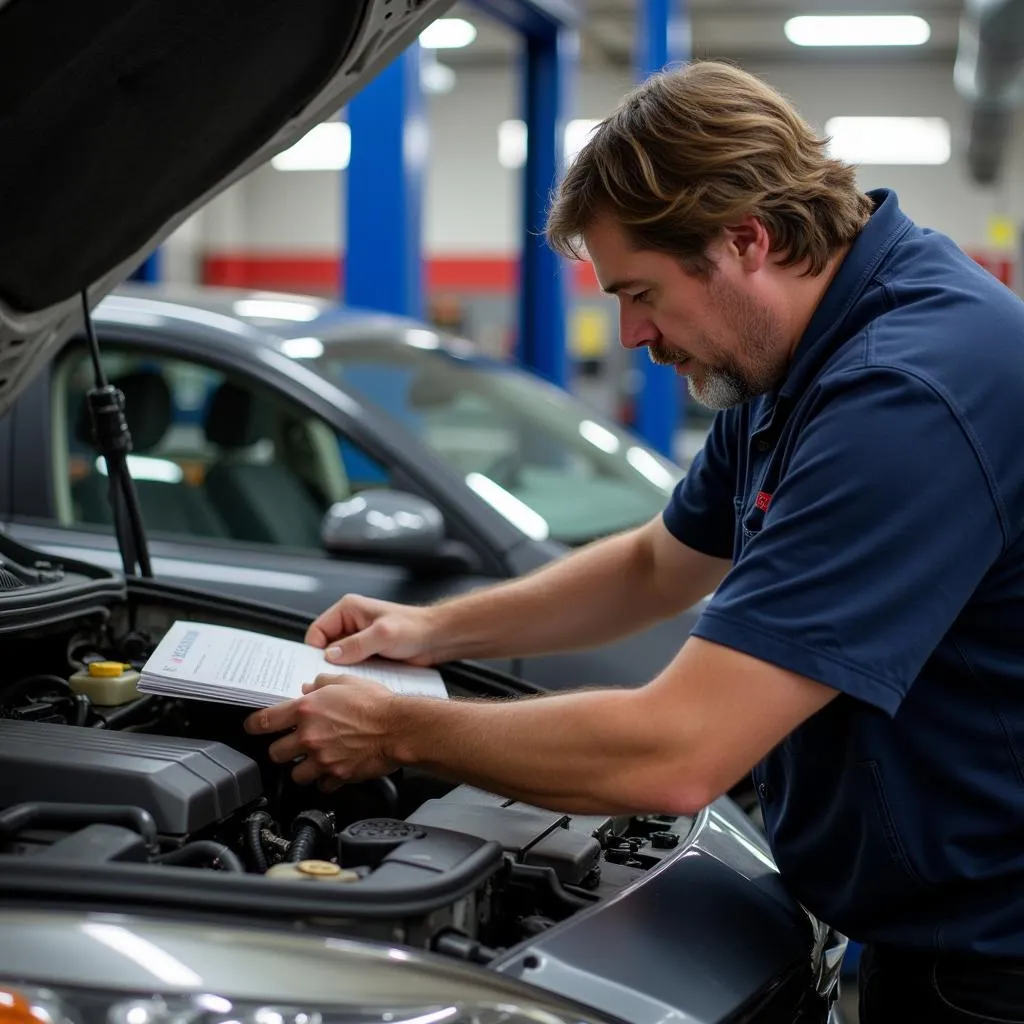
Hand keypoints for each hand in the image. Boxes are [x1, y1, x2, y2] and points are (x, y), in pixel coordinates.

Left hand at [243, 674, 395, 789]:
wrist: (399, 728)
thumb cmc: (376, 703)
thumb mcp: (346, 681)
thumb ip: (322, 684)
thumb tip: (310, 687)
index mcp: (306, 710)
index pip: (264, 721)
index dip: (253, 725)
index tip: (252, 728)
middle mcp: (309, 736)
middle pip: (275, 753)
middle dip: (282, 749)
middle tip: (293, 744)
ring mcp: (321, 759)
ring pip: (295, 774)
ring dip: (302, 768)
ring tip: (314, 760)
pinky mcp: (336, 775)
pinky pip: (322, 785)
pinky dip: (325, 780)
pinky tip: (334, 769)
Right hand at [305, 594, 437, 666]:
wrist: (436, 639)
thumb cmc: (414, 628)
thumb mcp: (383, 635)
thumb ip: (356, 645)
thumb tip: (330, 655)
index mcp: (348, 609)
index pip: (317, 631)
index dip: (315, 650)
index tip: (318, 667)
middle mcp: (350, 623)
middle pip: (324, 647)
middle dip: (327, 662)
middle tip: (331, 678)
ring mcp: (357, 639)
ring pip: (337, 659)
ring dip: (342, 670)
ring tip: (349, 679)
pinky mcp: (366, 653)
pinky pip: (351, 666)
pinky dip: (353, 674)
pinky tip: (360, 681)